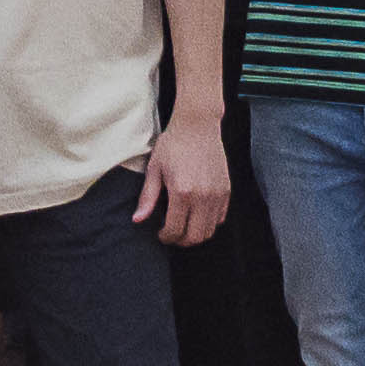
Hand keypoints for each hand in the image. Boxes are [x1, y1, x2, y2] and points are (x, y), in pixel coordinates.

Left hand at [139, 112, 230, 248]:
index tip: (160, 233)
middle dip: (181, 240)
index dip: (165, 237)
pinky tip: (196, 214)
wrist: (198, 125)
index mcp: (182, 192)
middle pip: (195, 237)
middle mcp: (203, 197)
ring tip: (184, 226)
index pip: (175, 230)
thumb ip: (148, 197)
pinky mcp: (226, 191)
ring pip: (210, 231)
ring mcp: (217, 195)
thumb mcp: (155, 169)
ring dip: (196, 234)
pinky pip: (220, 218)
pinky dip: (209, 223)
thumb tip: (137, 220)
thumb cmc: (173, 144)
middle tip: (171, 234)